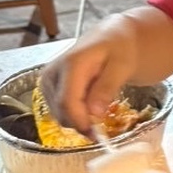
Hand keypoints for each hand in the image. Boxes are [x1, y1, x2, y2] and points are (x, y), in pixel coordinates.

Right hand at [40, 20, 138, 136]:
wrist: (113, 37)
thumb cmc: (120, 48)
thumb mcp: (123, 65)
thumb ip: (108, 87)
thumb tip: (94, 113)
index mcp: (70, 64)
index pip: (68, 103)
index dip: (81, 123)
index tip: (98, 135)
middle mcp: (52, 72)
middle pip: (61, 111)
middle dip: (82, 123)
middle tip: (103, 126)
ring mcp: (48, 80)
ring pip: (59, 114)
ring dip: (79, 119)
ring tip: (99, 109)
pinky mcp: (49, 87)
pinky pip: (60, 109)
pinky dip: (75, 114)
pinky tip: (90, 105)